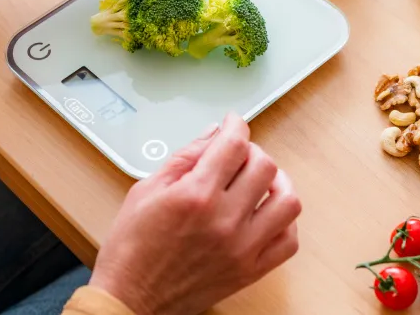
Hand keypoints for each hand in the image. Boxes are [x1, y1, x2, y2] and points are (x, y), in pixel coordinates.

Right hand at [89, 113, 301, 314]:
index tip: (233, 123)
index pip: (234, 144)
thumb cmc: (132, 246)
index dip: (236, 125)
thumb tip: (213, 134)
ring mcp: (242, 248)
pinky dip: (284, 220)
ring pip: (287, 201)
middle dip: (251, 150)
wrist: (131, 298)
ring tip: (258, 180)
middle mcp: (224, 220)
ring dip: (276, 181)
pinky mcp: (250, 271)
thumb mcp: (147, 188)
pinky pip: (288, 241)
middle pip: (264, 166)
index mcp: (195, 195)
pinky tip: (265, 211)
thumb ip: (185, 157)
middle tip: (236, 153)